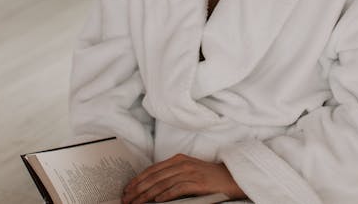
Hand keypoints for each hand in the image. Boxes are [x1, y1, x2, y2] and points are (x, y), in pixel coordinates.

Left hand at [121, 153, 245, 203]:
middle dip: (138, 189)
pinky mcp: (198, 183)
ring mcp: (190, 173)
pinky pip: (178, 189)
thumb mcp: (188, 171)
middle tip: (126, 199)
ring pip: (162, 184)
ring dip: (147, 195)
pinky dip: (166, 195)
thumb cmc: (208, 177)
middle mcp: (182, 164)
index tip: (127, 189)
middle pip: (154, 177)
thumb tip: (151, 187)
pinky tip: (157, 202)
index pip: (152, 170)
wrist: (231, 177)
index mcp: (178, 159)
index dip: (137, 180)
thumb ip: (172, 174)